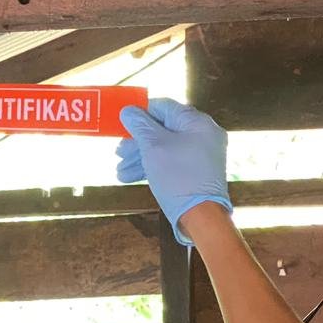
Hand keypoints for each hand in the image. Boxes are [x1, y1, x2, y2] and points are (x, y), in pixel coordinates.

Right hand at [116, 98, 231, 245]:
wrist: (200, 215)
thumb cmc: (177, 175)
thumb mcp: (153, 147)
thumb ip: (139, 125)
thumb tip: (127, 110)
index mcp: (196, 121)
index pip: (163, 107)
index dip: (140, 114)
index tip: (122, 126)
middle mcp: (203, 133)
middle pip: (162, 129)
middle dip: (137, 142)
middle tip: (119, 154)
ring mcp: (202, 153)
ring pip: (165, 148)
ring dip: (140, 158)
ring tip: (121, 172)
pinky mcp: (198, 171)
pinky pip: (172, 161)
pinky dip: (153, 166)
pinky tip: (132, 177)